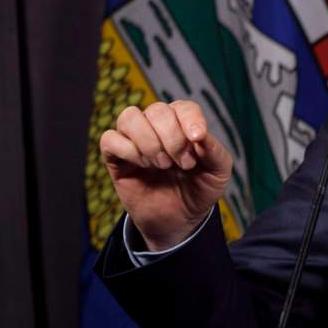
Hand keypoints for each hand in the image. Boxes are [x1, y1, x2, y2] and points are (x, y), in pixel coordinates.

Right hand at [99, 100, 232, 250]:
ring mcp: (134, 139)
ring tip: (162, 165)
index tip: (197, 139)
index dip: (191, 119)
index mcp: (184, 124)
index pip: (183, 107)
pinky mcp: (115, 157)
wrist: (178, 220)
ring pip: (129, 117)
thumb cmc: (199, 189)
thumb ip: (215, 152)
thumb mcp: (218, 173)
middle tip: (183, 164)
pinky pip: (109, 138)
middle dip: (172, 138)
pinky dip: (127, 150)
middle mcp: (157, 126)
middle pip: (157, 110)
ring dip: (148, 141)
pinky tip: (143, 165)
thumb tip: (202, 135)